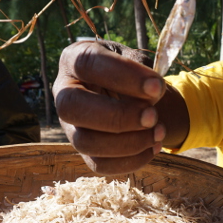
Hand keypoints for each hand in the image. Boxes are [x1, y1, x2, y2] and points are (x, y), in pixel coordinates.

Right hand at [53, 41, 166, 174]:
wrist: (130, 93)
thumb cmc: (129, 71)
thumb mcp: (135, 58)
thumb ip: (143, 69)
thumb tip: (152, 94)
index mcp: (74, 59)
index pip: (87, 63)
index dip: (122, 75)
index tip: (156, 85)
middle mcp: (63, 93)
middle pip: (72, 107)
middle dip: (117, 116)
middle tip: (152, 116)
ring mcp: (69, 125)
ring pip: (84, 142)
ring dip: (127, 142)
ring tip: (158, 132)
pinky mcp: (84, 151)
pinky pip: (99, 165)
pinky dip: (131, 160)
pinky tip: (153, 146)